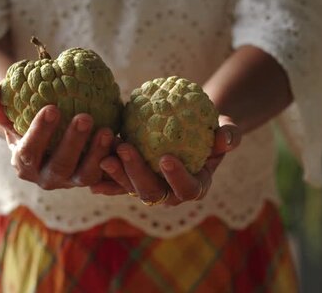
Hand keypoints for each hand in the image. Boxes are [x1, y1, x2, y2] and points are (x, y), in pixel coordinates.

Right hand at [0, 78, 114, 189]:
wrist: (51, 140)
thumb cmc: (27, 123)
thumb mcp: (10, 115)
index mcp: (24, 163)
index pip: (29, 153)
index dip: (40, 133)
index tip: (52, 108)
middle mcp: (47, 177)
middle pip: (60, 166)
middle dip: (73, 143)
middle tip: (85, 117)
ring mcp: (72, 181)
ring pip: (85, 175)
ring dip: (96, 154)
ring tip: (107, 130)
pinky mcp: (94, 179)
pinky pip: (106, 176)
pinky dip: (114, 163)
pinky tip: (122, 142)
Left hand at [90, 115, 240, 205]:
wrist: (193, 129)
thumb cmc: (213, 128)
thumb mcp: (226, 128)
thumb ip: (230, 135)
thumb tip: (226, 137)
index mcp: (196, 186)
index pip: (188, 189)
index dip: (177, 178)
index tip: (166, 157)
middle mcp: (171, 194)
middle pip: (153, 192)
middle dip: (137, 173)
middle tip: (125, 148)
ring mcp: (150, 188)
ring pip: (130, 188)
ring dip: (116, 173)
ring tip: (105, 154)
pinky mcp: (132, 180)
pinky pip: (116, 182)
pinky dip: (104, 179)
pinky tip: (91, 173)